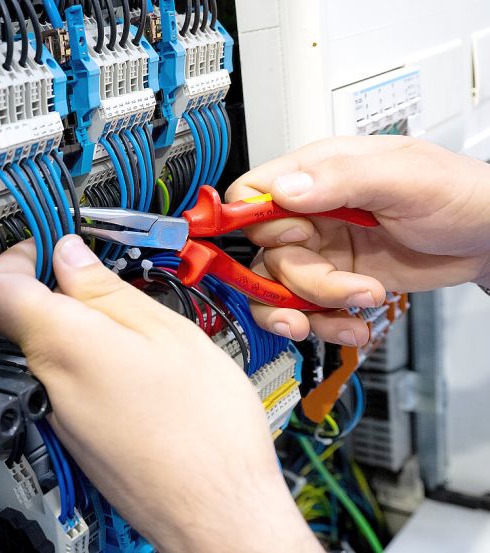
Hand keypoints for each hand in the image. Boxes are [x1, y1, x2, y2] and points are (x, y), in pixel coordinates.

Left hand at [0, 236, 321, 552]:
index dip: (16, 254)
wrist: (218, 515)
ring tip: (136, 325)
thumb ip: (107, 290)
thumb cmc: (205, 432)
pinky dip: (92, 360)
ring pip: (49, 349)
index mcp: (62, 345)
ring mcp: (57, 415)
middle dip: (58, 287)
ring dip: (81, 325)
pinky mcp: (74, 436)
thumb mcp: (167, 333)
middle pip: (22, 316)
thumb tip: (69, 257)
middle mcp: (47, 382)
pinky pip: (67, 382)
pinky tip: (138, 367)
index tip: (50, 243)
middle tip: (106, 277)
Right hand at [226, 136, 489, 345]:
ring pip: (279, 288)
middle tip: (342, 287)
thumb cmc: (459, 194)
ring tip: (353, 312)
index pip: (252, 192)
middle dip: (299, 281)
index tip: (281, 242)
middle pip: (266, 253)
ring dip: (311, 309)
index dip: (253, 221)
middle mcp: (311, 212)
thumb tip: (285, 189)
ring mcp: (322, 250)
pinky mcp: (335, 281)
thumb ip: (343, 178)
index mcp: (318, 173)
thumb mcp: (405, 177)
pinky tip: (353, 325)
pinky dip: (325, 325)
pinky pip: (305, 310)